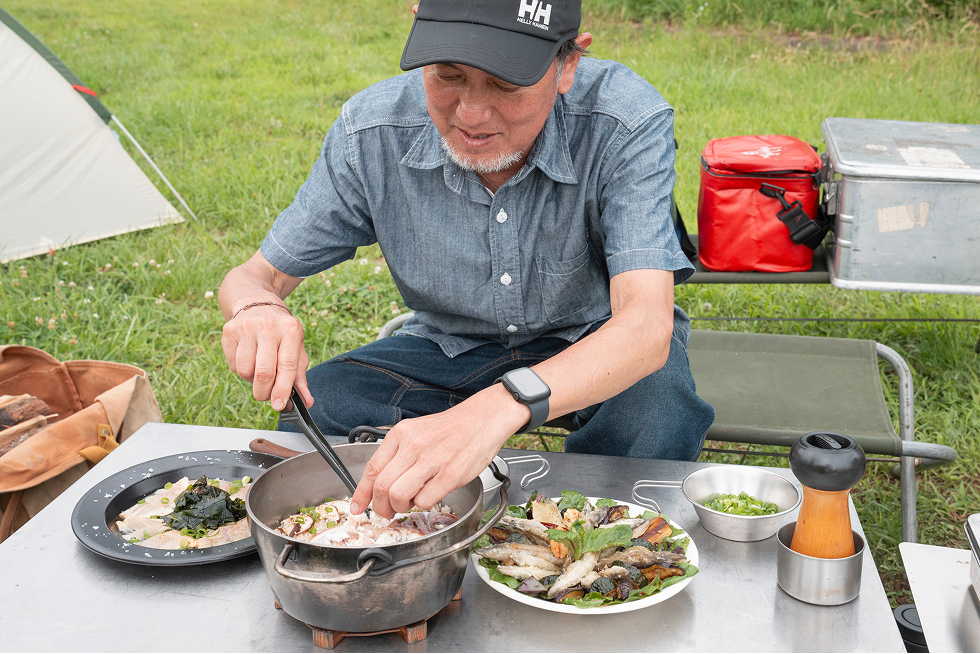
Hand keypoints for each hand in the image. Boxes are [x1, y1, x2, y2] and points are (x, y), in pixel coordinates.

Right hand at [221, 304, 313, 410]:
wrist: (258, 304)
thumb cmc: (281, 333)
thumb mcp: (297, 349)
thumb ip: (300, 377)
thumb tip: (307, 402)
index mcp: (290, 330)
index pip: (287, 366)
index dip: (283, 390)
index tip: (279, 405)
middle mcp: (268, 326)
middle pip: (263, 373)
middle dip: (265, 392)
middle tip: (267, 396)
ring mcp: (246, 327)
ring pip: (245, 371)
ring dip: (252, 381)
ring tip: (259, 369)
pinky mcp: (229, 331)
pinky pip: (233, 366)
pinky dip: (241, 370)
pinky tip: (249, 359)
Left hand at [350, 384, 528, 517]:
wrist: (482, 420)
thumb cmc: (450, 429)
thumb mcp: (415, 432)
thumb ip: (397, 455)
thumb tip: (377, 483)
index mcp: (400, 435)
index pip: (371, 470)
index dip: (360, 494)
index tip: (356, 507)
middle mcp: (412, 446)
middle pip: (382, 487)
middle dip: (380, 507)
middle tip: (387, 511)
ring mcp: (431, 461)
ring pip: (399, 496)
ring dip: (400, 508)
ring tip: (409, 504)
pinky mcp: (449, 475)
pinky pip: (424, 501)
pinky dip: (423, 505)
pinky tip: (429, 495)